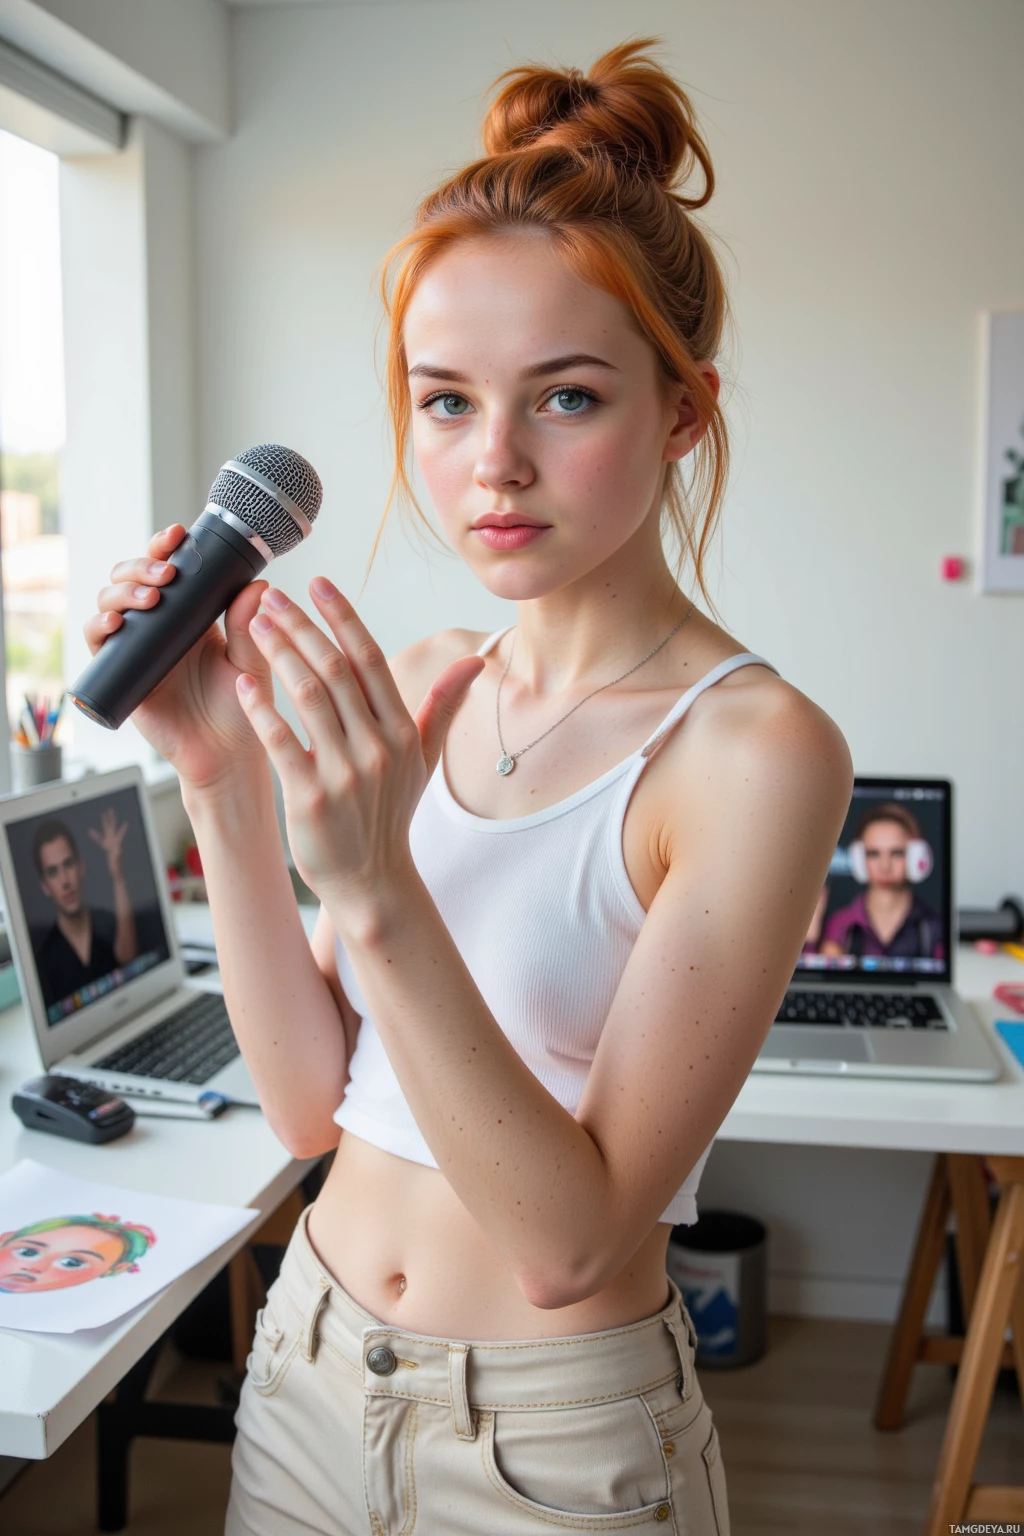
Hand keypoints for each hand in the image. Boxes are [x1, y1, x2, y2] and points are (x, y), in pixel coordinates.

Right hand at [83, 525, 274, 792]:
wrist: (225, 754)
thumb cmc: (242, 708)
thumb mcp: (251, 662)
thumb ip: (251, 627)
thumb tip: (259, 585)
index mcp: (191, 613)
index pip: (169, 567)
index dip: (165, 546)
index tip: (177, 535)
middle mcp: (159, 625)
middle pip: (131, 576)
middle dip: (142, 565)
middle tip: (166, 574)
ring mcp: (136, 646)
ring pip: (110, 602)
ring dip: (122, 591)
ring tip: (149, 599)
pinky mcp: (119, 672)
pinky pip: (97, 643)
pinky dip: (98, 627)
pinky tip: (115, 624)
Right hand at [88, 806, 128, 876]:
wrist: (117, 871)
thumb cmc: (117, 867)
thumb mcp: (117, 862)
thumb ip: (117, 856)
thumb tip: (118, 852)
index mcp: (117, 844)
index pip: (120, 834)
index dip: (123, 830)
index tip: (126, 823)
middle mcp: (114, 841)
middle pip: (112, 827)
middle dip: (111, 818)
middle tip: (110, 809)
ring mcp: (111, 843)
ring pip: (106, 830)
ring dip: (104, 822)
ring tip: (103, 814)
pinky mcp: (107, 847)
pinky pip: (100, 840)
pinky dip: (95, 836)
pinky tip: (89, 831)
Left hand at [234, 577, 483, 916]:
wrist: (372, 880)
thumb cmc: (390, 815)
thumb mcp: (423, 759)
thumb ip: (443, 705)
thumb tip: (476, 661)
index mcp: (401, 731)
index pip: (370, 660)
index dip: (344, 618)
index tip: (319, 584)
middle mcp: (377, 746)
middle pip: (336, 669)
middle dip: (301, 627)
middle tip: (271, 597)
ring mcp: (345, 772)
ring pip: (308, 696)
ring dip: (280, 654)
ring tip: (255, 625)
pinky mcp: (311, 796)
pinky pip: (281, 740)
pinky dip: (261, 707)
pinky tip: (244, 681)